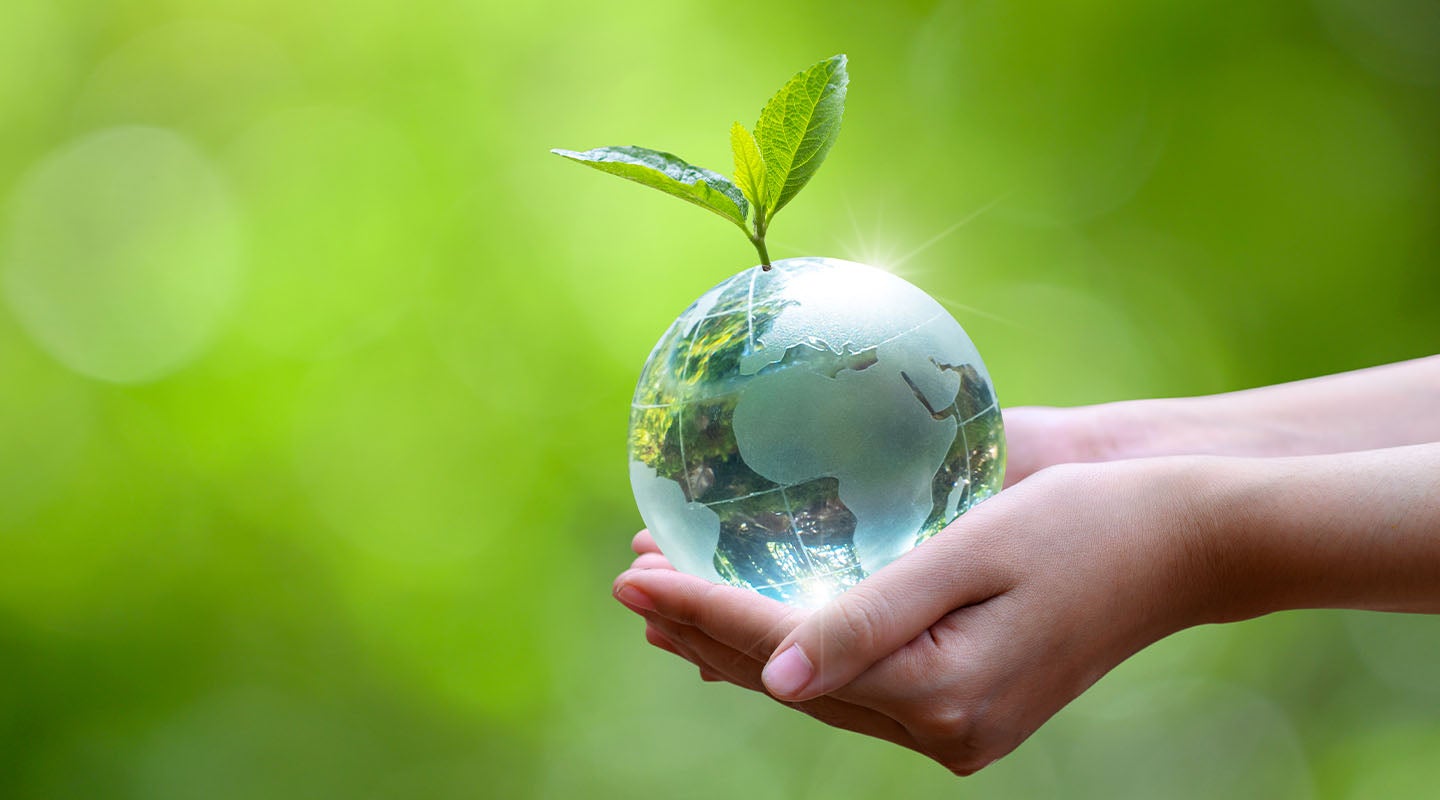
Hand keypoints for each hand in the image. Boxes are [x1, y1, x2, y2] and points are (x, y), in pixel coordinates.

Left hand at [615, 457, 1218, 774]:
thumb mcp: (971, 555)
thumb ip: (868, 619)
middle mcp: (943, 725)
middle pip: (789, 678)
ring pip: (818, 687)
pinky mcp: (969, 703)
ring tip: (668, 605)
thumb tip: (769, 676)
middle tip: (629, 584)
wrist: (1185, 540)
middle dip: (705, 629)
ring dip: (741, 643)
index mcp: (940, 692)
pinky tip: (757, 634)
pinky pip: (858, 684)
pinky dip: (798, 653)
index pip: (784, 652)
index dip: (702, 610)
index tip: (634, 572)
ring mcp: (958, 724)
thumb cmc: (1086, 523)